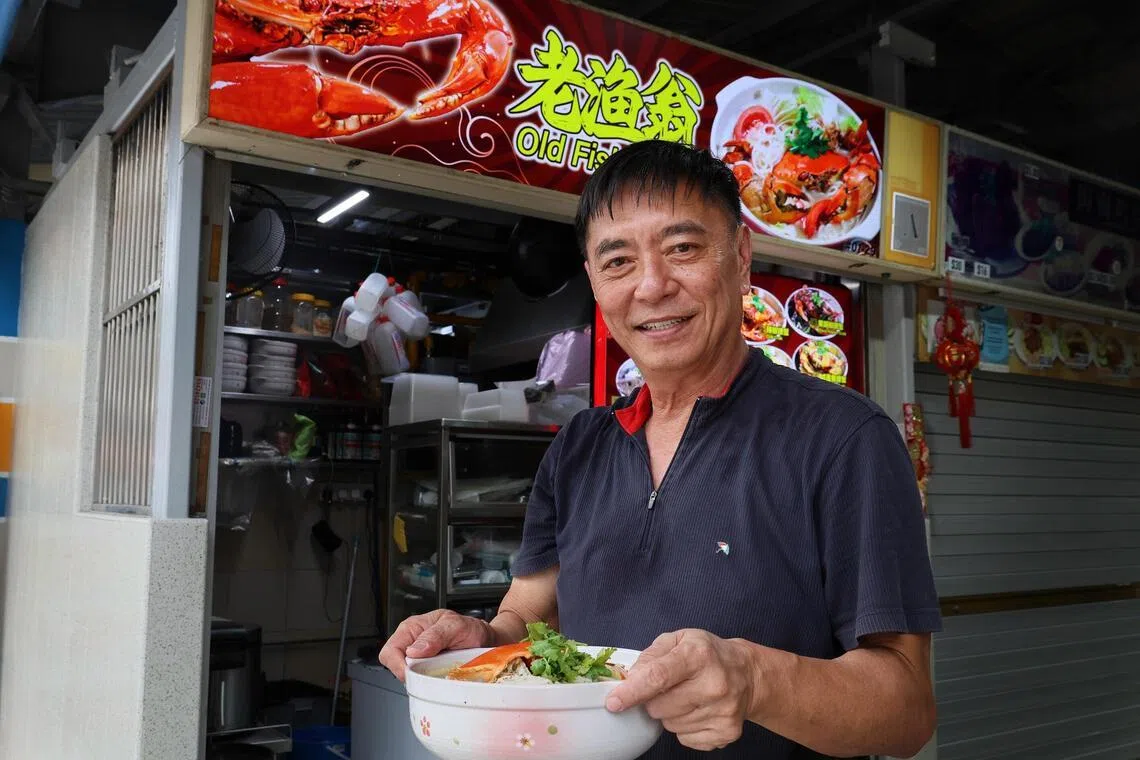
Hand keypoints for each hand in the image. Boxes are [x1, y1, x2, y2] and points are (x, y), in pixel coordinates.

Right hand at [379, 609, 492, 680]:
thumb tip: (414, 651)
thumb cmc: (470, 629)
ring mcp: (419, 661)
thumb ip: (436, 635)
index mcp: (412, 629)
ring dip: (422, 680)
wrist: (486, 640)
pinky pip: (421, 683)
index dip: (397, 666)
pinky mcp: (427, 673)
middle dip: (411, 675)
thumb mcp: (456, 625)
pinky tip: (442, 679)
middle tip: (431, 674)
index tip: (413, 674)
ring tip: (440, 674)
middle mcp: (412, 644)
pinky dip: (430, 685)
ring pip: (408, 678)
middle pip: (395, 668)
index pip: (390, 652)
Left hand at [605, 629, 759, 751]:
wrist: (746, 673)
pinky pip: (685, 738)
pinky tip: (698, 710)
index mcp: (698, 655)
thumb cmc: (706, 654)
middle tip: (670, 687)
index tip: (614, 702)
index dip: (632, 692)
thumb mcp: (678, 640)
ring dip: (670, 714)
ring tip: (688, 696)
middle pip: (659, 706)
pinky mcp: (727, 731)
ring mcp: (723, 711)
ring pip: (671, 725)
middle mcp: (714, 683)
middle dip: (654, 700)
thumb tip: (629, 680)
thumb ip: (649, 657)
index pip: (658, 677)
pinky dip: (685, 727)